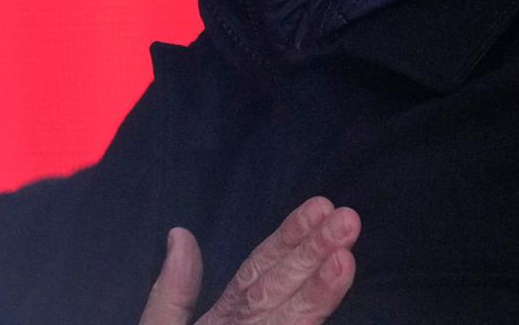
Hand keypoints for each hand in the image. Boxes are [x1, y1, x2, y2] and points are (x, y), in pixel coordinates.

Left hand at [139, 198, 358, 324]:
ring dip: (319, 291)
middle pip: (284, 291)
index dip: (289, 239)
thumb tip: (180, 234)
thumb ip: (170, 294)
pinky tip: (331, 284)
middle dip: (314, 256)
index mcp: (224, 320)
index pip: (262, 271)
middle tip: (348, 217)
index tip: (319, 205)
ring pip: (293, 319)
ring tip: (346, 256)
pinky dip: (308, 316)